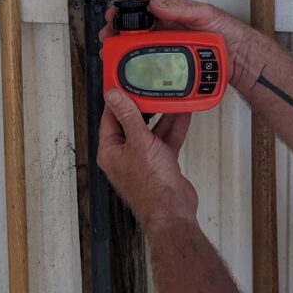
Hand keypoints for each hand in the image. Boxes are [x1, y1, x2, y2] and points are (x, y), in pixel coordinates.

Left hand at [97, 88, 197, 229]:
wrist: (173, 210)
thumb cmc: (152, 185)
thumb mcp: (139, 142)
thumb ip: (128, 116)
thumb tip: (114, 96)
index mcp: (111, 150)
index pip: (110, 117)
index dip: (117, 99)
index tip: (124, 82)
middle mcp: (124, 154)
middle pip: (132, 122)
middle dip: (144, 106)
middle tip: (150, 87)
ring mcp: (143, 159)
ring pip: (151, 131)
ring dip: (162, 116)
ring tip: (170, 98)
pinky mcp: (160, 163)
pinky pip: (165, 140)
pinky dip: (174, 128)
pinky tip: (182, 114)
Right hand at [100, 0, 261, 89]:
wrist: (240, 58)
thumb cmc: (226, 32)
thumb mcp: (205, 14)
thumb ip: (181, 8)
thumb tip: (156, 3)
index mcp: (172, 15)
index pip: (142, 10)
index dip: (124, 12)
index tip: (112, 16)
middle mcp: (167, 31)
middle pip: (135, 32)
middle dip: (117, 34)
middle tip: (107, 39)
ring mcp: (169, 49)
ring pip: (140, 51)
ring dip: (124, 53)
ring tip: (113, 57)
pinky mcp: (173, 67)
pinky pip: (153, 69)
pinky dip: (139, 71)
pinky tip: (131, 74)